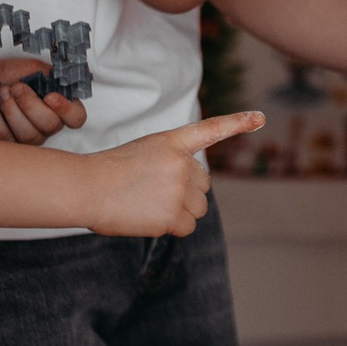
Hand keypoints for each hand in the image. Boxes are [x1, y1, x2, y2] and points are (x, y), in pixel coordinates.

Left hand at [0, 56, 86, 144]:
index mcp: (57, 106)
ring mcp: (26, 138)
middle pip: (50, 126)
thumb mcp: (31, 68)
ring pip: (27, 136)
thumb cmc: (3, 75)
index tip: (49, 96)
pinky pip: (3, 139)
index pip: (76, 117)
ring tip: (0, 92)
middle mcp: (45, 126)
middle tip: (15, 88)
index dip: (66, 109)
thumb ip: (49, 75)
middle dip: (30, 105)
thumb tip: (62, 80)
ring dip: (10, 110)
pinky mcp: (5, 146)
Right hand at [80, 110, 261, 236]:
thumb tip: (192, 189)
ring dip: (179, 211)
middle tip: (153, 190)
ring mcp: (179, 190)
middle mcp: (181, 163)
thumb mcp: (144, 153)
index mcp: (172, 142)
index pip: (210, 129)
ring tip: (148, 203)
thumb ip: (172, 163)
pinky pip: (187, 227)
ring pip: (197, 209)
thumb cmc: (109, 172)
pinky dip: (172, 227)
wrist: (86, 188)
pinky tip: (149, 217)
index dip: (237, 123)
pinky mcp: (173, 215)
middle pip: (202, 186)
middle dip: (185, 192)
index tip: (260, 118)